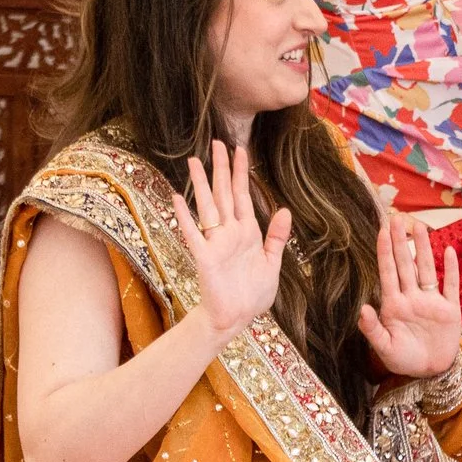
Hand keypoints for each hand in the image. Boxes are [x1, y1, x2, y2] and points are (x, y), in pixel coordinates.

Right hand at [171, 140, 292, 340]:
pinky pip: (193, 233)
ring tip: (193, 161)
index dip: (242, 173)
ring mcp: (216, 243)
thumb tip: (284, 209)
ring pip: (208, 206)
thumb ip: (276, 237)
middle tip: (216, 142)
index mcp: (248, 232)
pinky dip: (185, 216)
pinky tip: (177, 198)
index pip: (243, 195)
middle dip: (221, 168)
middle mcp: (230, 232)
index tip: (240, 149)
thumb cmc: (252, 294)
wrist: (237, 319)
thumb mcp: (272, 263)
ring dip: (201, 184)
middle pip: (224, 193)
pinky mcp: (204, 257)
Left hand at [357, 210, 461, 379]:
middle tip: (397, 217)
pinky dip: (451, 269)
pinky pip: (451, 285)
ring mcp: (431, 302)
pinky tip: (449, 251)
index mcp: (394, 305)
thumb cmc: (404, 361)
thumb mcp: (384, 349)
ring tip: (419, 226)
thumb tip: (363, 309)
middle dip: (401, 241)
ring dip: (424, 248)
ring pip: (427, 269)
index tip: (381, 231)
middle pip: (406, 264)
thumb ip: (373, 330)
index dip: (385, 251)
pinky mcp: (449, 309)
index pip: (388, 272)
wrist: (431, 372)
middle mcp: (412, 298)